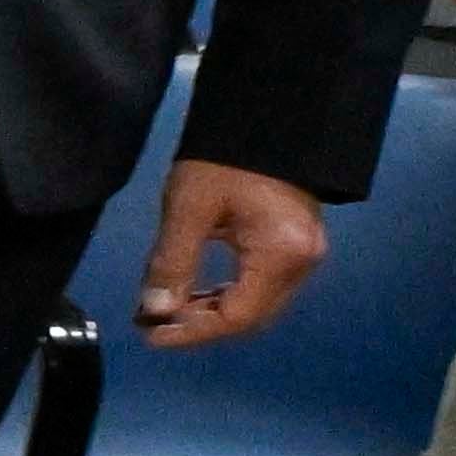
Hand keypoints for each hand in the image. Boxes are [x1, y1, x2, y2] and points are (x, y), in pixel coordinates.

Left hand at [143, 153, 328, 347]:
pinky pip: (261, 286)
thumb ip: (172, 261)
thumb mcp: (189, 208)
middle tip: (153, 324)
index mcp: (282, 255)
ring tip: (166, 309)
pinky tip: (195, 292)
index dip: (192, 332)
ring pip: (257, 306)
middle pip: (251, 317)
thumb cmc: (225, 159)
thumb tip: (155, 310)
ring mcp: (304, 256)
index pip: (237, 317)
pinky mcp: (296, 247)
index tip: (151, 334)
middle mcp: (302, 264)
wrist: (269, 120)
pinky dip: (227, 295)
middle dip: (200, 326)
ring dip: (211, 312)